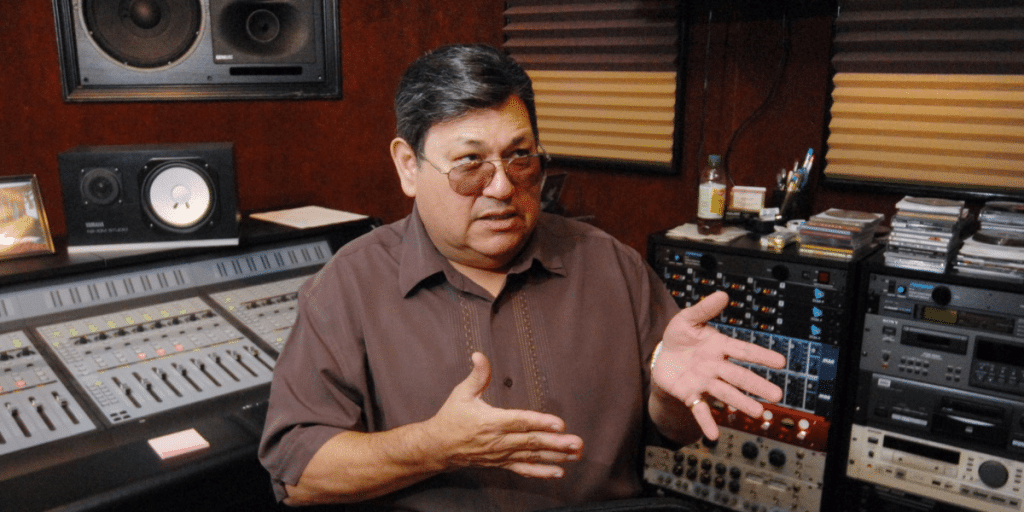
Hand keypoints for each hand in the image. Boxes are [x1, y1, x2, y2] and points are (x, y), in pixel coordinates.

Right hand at [426, 352, 583, 477]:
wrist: (438, 447)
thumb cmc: (452, 417)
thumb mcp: (462, 393)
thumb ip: (477, 376)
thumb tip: (479, 355)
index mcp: (491, 422)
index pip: (520, 421)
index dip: (540, 422)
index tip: (559, 423)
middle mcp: (498, 441)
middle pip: (531, 442)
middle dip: (556, 443)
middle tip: (577, 443)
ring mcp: (501, 455)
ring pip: (532, 456)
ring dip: (555, 456)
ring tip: (575, 455)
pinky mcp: (502, 463)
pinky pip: (524, 469)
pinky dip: (542, 472)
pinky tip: (559, 472)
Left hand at [652, 291, 785, 439]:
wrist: (661, 357)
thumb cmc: (680, 337)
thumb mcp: (688, 319)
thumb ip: (704, 309)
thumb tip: (723, 294)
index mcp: (719, 346)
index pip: (743, 350)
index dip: (761, 356)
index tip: (781, 362)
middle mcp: (716, 366)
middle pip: (738, 376)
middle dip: (756, 385)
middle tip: (777, 395)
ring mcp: (705, 382)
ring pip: (725, 393)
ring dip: (740, 403)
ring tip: (758, 413)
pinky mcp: (690, 394)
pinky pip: (699, 409)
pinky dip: (706, 422)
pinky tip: (713, 435)